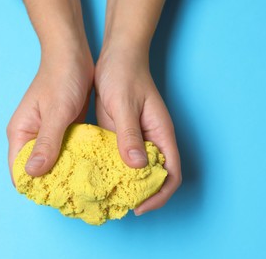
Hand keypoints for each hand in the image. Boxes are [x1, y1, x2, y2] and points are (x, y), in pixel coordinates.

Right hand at [7, 51, 93, 183]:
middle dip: (52, 182)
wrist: (72, 55)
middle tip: (74, 194)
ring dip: (65, 171)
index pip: (19, 170)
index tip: (55, 197)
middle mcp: (31, 136)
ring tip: (84, 185)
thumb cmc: (62, 79)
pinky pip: (65, 151)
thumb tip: (32, 174)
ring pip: (52, 162)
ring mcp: (46, 133)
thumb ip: (46, 142)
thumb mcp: (57, 112)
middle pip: (35, 169)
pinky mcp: (61, 129)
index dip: (34, 186)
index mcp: (21, 133)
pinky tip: (89, 167)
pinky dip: (74, 159)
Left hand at [95, 50, 181, 214]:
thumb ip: (129, 134)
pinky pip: (118, 159)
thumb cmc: (124, 75)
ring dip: (124, 185)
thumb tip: (136, 166)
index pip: (170, 173)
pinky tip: (95, 177)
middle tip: (118, 206)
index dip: (159, 194)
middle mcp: (150, 140)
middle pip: (153, 177)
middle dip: (141, 195)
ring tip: (105, 198)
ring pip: (135, 171)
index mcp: (160, 134)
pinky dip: (111, 171)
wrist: (116, 58)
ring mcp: (134, 139)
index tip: (139, 207)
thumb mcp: (124, 104)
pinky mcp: (119, 135)